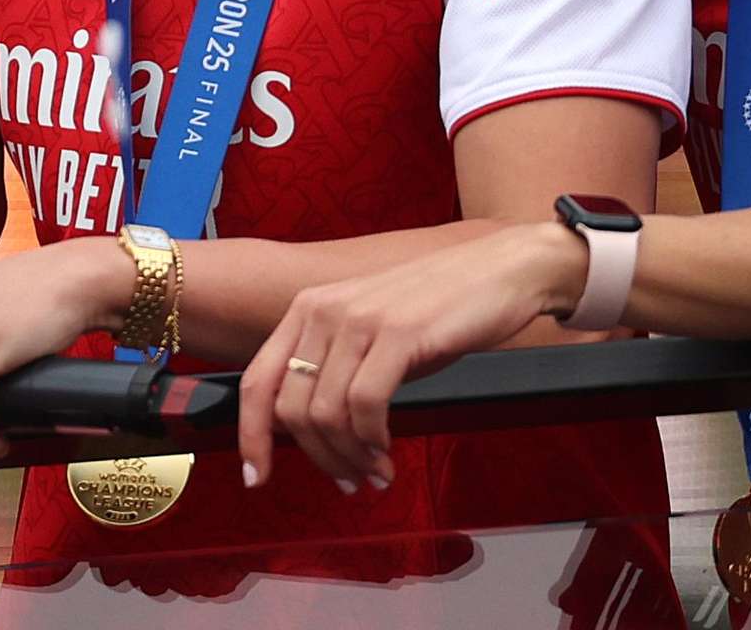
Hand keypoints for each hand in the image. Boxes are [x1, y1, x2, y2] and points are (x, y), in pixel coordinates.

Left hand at [237, 222, 581, 492]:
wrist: (499, 270)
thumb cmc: (437, 307)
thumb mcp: (370, 332)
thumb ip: (335, 367)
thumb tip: (311, 428)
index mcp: (307, 309)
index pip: (257, 380)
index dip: (251, 435)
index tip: (257, 476)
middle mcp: (322, 310)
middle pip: (291, 408)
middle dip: (317, 457)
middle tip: (348, 481)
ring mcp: (359, 320)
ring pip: (326, 413)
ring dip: (350, 456)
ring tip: (374, 472)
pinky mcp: (397, 333)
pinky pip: (366, 405)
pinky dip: (373, 441)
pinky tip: (387, 451)